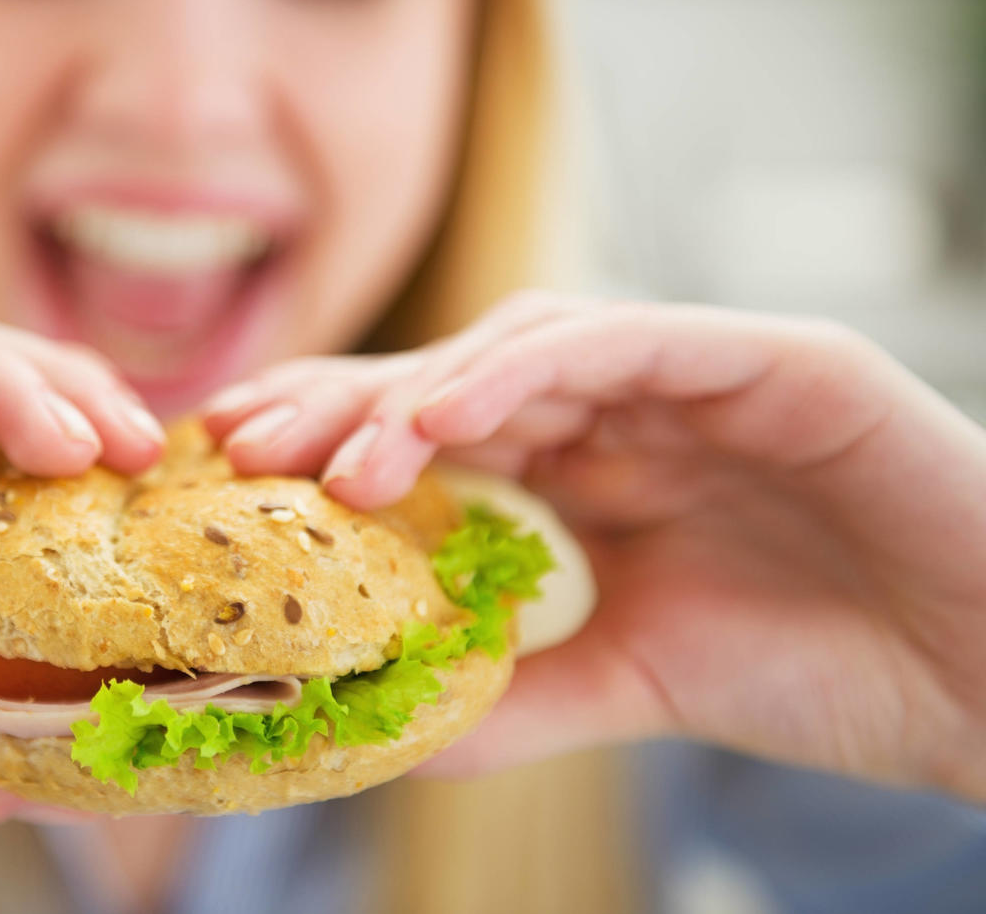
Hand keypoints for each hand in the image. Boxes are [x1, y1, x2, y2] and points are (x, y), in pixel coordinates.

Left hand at [203, 293, 985, 800]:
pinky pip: (627, 341)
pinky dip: (527, 370)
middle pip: (459, 377)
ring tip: (331, 456)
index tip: (236, 471)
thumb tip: (392, 729)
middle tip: (240, 441)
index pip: (442, 433)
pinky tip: (444, 417)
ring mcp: (698, 370)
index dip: (337, 440)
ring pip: (525, 347)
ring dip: (421, 392)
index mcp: (598, 466)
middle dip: (346, 402)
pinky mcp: (772, 356)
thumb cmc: (834, 671)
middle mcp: (633, 405)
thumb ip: (522, 689)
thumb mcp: (639, 681)